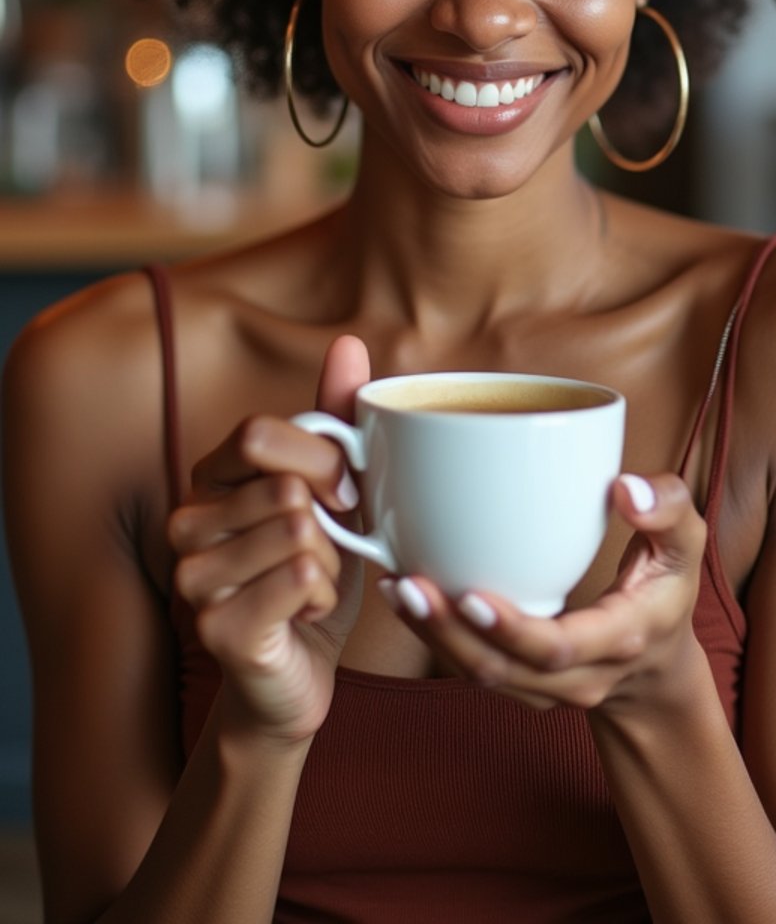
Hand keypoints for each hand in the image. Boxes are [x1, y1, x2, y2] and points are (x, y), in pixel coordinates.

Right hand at [168, 335, 369, 744]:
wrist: (298, 674)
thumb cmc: (313, 575)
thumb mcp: (333, 491)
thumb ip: (335, 418)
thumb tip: (349, 343)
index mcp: (209, 478)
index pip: (262, 433)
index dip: (321, 464)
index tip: (341, 497)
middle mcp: (185, 520)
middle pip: (285, 483)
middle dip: (331, 525)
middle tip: (320, 555)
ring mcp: (192, 575)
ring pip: (297, 531)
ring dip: (329, 565)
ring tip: (310, 586)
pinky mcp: (214, 626)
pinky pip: (299, 578)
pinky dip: (324, 598)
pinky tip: (305, 615)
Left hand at [377, 472, 706, 715]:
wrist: (656, 663)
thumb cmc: (666, 589)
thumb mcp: (686, 545)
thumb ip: (670, 509)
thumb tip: (627, 487)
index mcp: (619, 640)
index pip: (557, 648)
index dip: (511, 629)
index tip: (469, 593)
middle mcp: (577, 676)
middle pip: (503, 669)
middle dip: (450, 631)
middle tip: (408, 583)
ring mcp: (544, 688)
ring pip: (479, 675)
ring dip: (432, 635)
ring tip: (394, 587)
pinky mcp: (517, 682)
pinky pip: (472, 668)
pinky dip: (436, 636)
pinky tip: (404, 595)